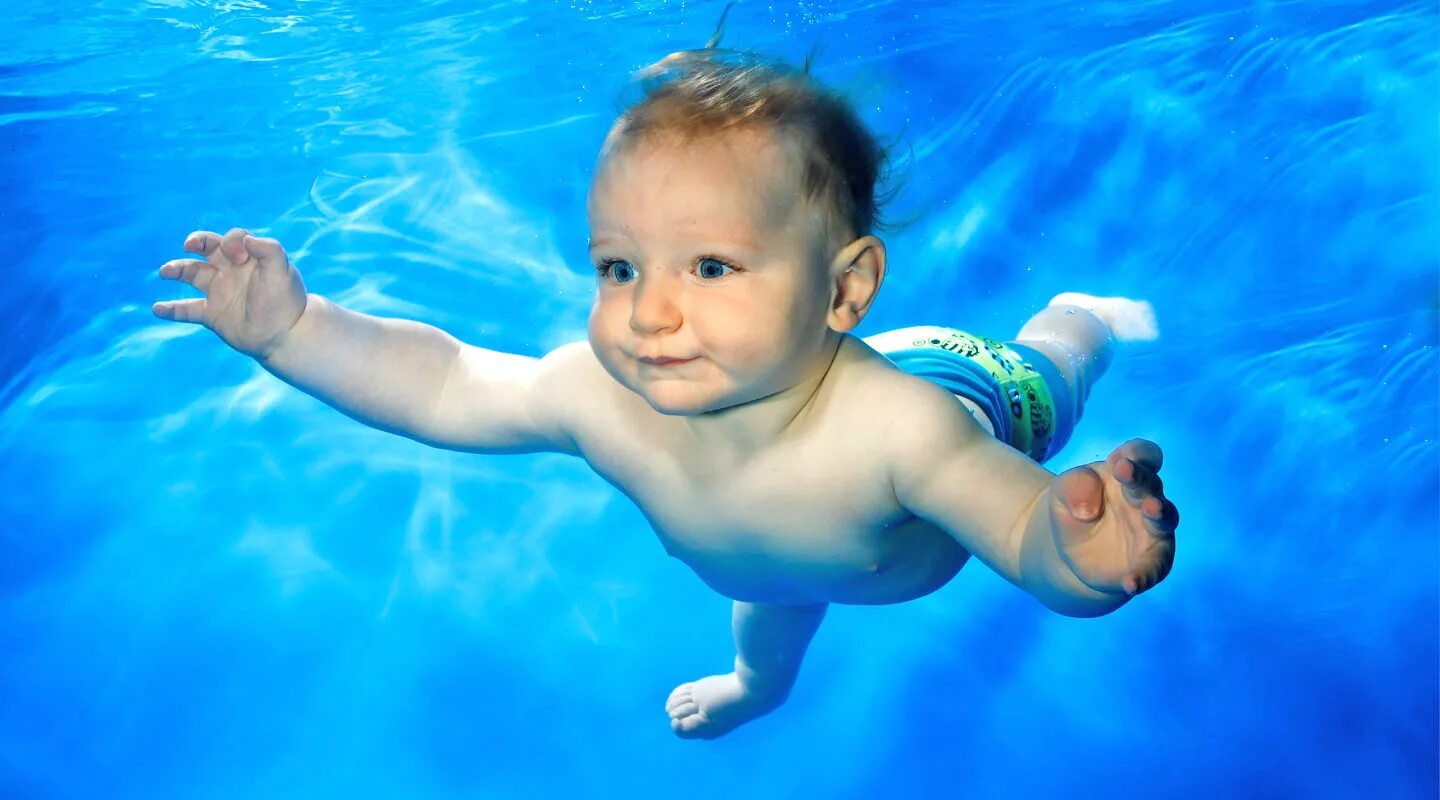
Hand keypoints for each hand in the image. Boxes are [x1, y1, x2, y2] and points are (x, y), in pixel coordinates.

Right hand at [152, 228, 306, 359]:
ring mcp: (221, 292)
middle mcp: (232, 272)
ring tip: (165, 272)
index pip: (233, 238)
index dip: (231, 241)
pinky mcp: (213, 314)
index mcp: (250, 259)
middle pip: (208, 248)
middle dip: (197, 242)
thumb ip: (269, 250)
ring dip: (176, 269)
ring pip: (192, 274)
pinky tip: (157, 308)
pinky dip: (171, 310)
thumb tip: (246, 239)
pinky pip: (187, 310)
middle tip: (189, 244)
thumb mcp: (282, 272)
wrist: (286, 336)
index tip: (237, 256)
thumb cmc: (286, 302)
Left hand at [1049, 439, 1178, 595]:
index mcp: (1128, 473)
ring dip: (1158, 512)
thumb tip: (1088, 510)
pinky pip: (1154, 568)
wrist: (1075, 551)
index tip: (1117, 461)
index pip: (1141, 455)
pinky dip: (1145, 576)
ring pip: (1164, 518)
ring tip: (1151, 510)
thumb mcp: (1063, 492)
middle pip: (1150, 484)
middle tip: (1126, 472)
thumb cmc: (1075, 508)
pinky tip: (1130, 583)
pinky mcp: (1151, 560)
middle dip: (1141, 478)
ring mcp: (1153, 529)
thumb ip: (1073, 487)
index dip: (1134, 454)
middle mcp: (1146, 498)